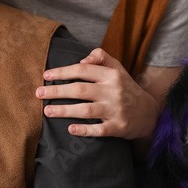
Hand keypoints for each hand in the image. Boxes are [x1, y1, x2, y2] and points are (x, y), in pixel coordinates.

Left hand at [36, 48, 160, 140]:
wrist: (149, 113)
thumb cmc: (126, 88)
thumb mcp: (117, 68)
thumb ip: (100, 57)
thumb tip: (81, 59)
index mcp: (111, 75)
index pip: (83, 70)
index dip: (63, 72)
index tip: (46, 75)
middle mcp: (113, 91)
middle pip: (80, 90)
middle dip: (57, 91)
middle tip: (38, 93)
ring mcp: (115, 110)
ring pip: (86, 110)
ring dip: (64, 110)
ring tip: (47, 111)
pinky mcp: (118, 127)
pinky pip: (99, 129)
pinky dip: (85, 130)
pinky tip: (70, 129)